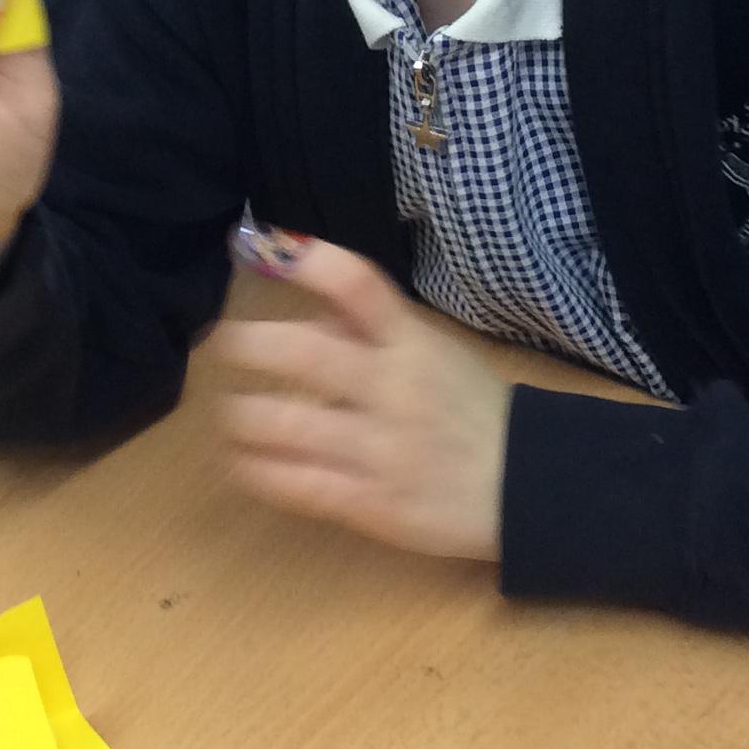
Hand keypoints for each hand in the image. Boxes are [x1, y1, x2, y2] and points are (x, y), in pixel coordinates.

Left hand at [215, 237, 509, 561]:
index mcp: (411, 343)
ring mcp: (380, 449)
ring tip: (229, 413)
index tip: (259, 244)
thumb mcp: (434, 355)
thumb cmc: (472, 413)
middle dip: (248, 344)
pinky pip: (297, 484)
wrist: (529, 490)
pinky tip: (243, 462)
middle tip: (220, 344)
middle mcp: (392, 388)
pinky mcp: (370, 503)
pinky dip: (259, 470)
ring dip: (242, 415)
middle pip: (306, 354)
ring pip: (286, 425)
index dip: (307, 260)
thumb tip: (301, 318)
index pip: (359, 285)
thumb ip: (369, 335)